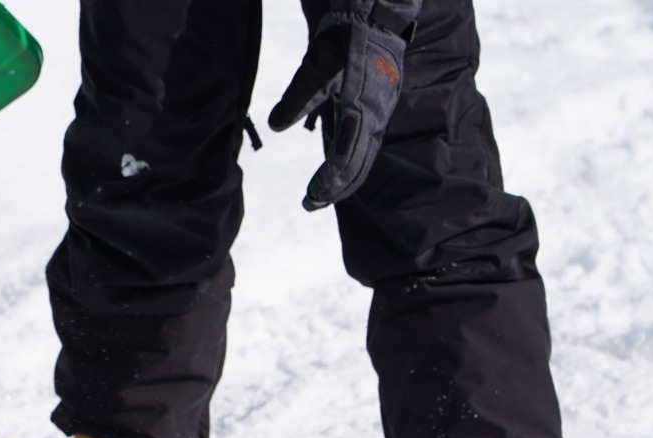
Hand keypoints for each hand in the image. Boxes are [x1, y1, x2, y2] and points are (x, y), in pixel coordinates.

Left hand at [267, 1, 421, 210]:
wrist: (376, 15)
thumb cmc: (347, 38)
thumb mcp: (317, 65)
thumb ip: (297, 97)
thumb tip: (274, 125)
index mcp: (363, 112)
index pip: (346, 159)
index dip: (328, 182)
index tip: (309, 198)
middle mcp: (375, 118)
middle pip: (358, 165)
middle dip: (335, 189)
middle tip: (309, 205)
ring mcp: (378, 113)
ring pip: (363, 156)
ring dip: (343, 178)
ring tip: (321, 194)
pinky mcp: (376, 107)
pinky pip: (365, 143)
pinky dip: (351, 160)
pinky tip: (337, 167)